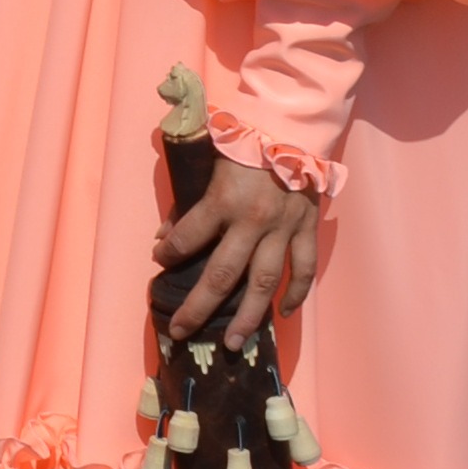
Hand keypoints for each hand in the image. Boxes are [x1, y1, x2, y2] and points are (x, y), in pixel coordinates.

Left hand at [157, 150, 325, 342]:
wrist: (292, 126)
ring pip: (265, 283)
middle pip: (223, 275)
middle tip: (183, 332)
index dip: (169, 252)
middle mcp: (253, 222)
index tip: (160, 260)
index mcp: (222, 201)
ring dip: (248, 316)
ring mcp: (284, 228)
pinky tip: (283, 312)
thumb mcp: (205, 160)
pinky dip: (295, 293)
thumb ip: (186, 200)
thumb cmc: (243, 140)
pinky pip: (303, 269)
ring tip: (234, 343)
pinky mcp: (307, 228)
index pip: (186, 237)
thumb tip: (166, 236)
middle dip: (199, 307)